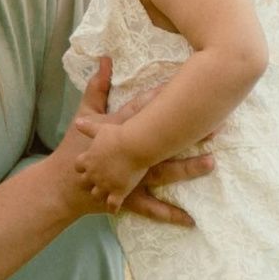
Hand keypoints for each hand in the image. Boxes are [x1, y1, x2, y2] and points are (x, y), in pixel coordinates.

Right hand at [60, 56, 208, 226]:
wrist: (65, 184)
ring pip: (162, 173)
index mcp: (118, 131)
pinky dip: (171, 214)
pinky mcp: (129, 198)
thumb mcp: (85, 115)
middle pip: (160, 142)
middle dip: (186, 135)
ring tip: (211, 163)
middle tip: (213, 127)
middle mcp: (127, 155)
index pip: (141, 111)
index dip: (159, 98)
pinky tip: (192, 220)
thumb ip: (97, 87)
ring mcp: (130, 178)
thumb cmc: (75, 147)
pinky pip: (153, 208)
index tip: (179, 87)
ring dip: (186, 168)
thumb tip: (104, 59)